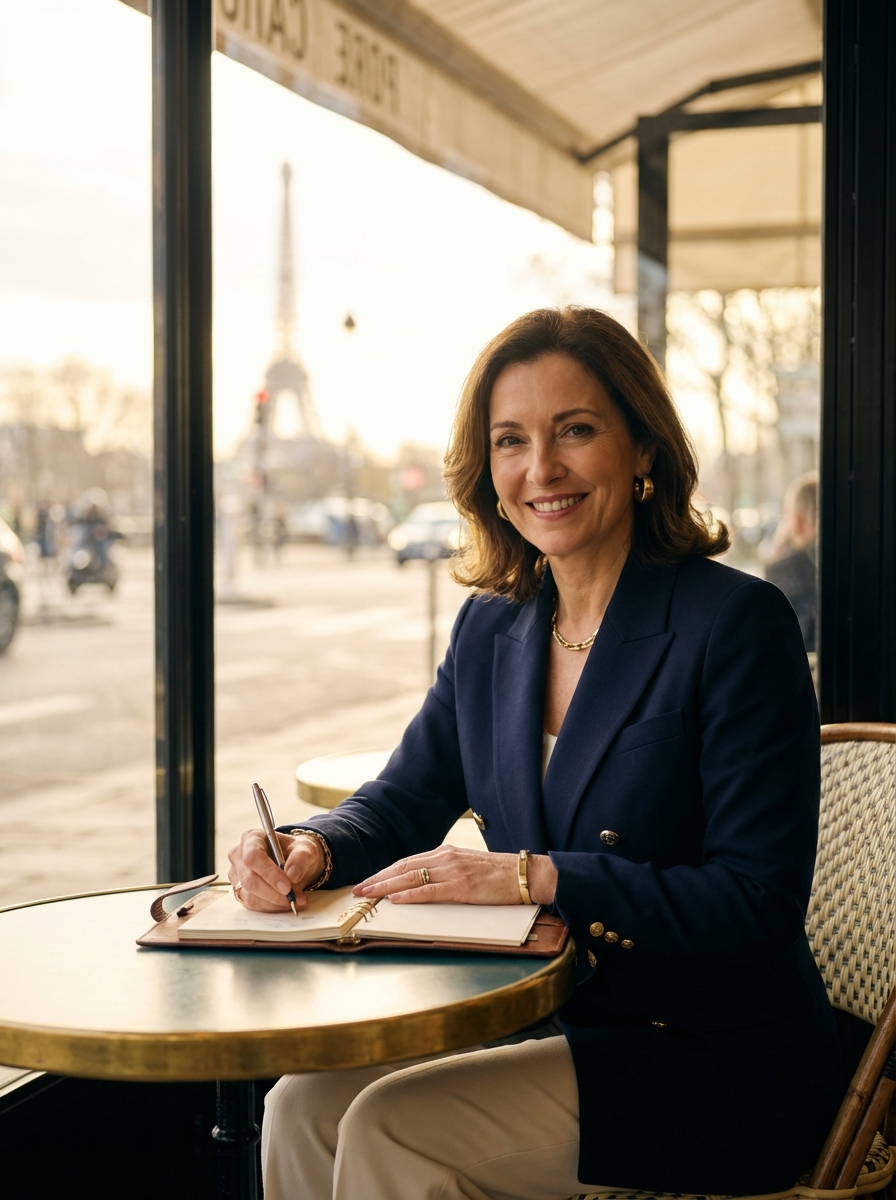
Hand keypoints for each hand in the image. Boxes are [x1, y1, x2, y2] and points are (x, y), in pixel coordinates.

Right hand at [227, 829, 324, 911]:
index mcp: (251, 838)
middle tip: (295, 898)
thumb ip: (301, 858)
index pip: (253, 857)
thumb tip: (292, 874)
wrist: (294, 862)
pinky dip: (271, 906)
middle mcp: (239, 856)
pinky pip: (252, 904)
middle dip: (274, 893)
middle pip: (249, 879)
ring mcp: (237, 875)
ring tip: (295, 899)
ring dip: (275, 902)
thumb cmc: (296, 852)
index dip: (269, 873)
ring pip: (250, 896)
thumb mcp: (305, 849)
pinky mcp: (240, 891)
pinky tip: (285, 902)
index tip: (287, 886)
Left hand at [352, 845, 557, 905]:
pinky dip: (410, 896)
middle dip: (378, 878)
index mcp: (447, 853)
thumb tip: (426, 882)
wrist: (527, 874)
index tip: (369, 880)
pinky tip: (396, 899)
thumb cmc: (500, 874)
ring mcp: (454, 872)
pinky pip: (430, 891)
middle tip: (358, 888)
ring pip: (411, 878)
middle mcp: (447, 858)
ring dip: (386, 887)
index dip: (386, 871)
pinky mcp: (463, 887)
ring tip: (368, 894)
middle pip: (404, 868)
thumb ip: (447, 871)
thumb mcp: (469, 866)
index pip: (408, 861)